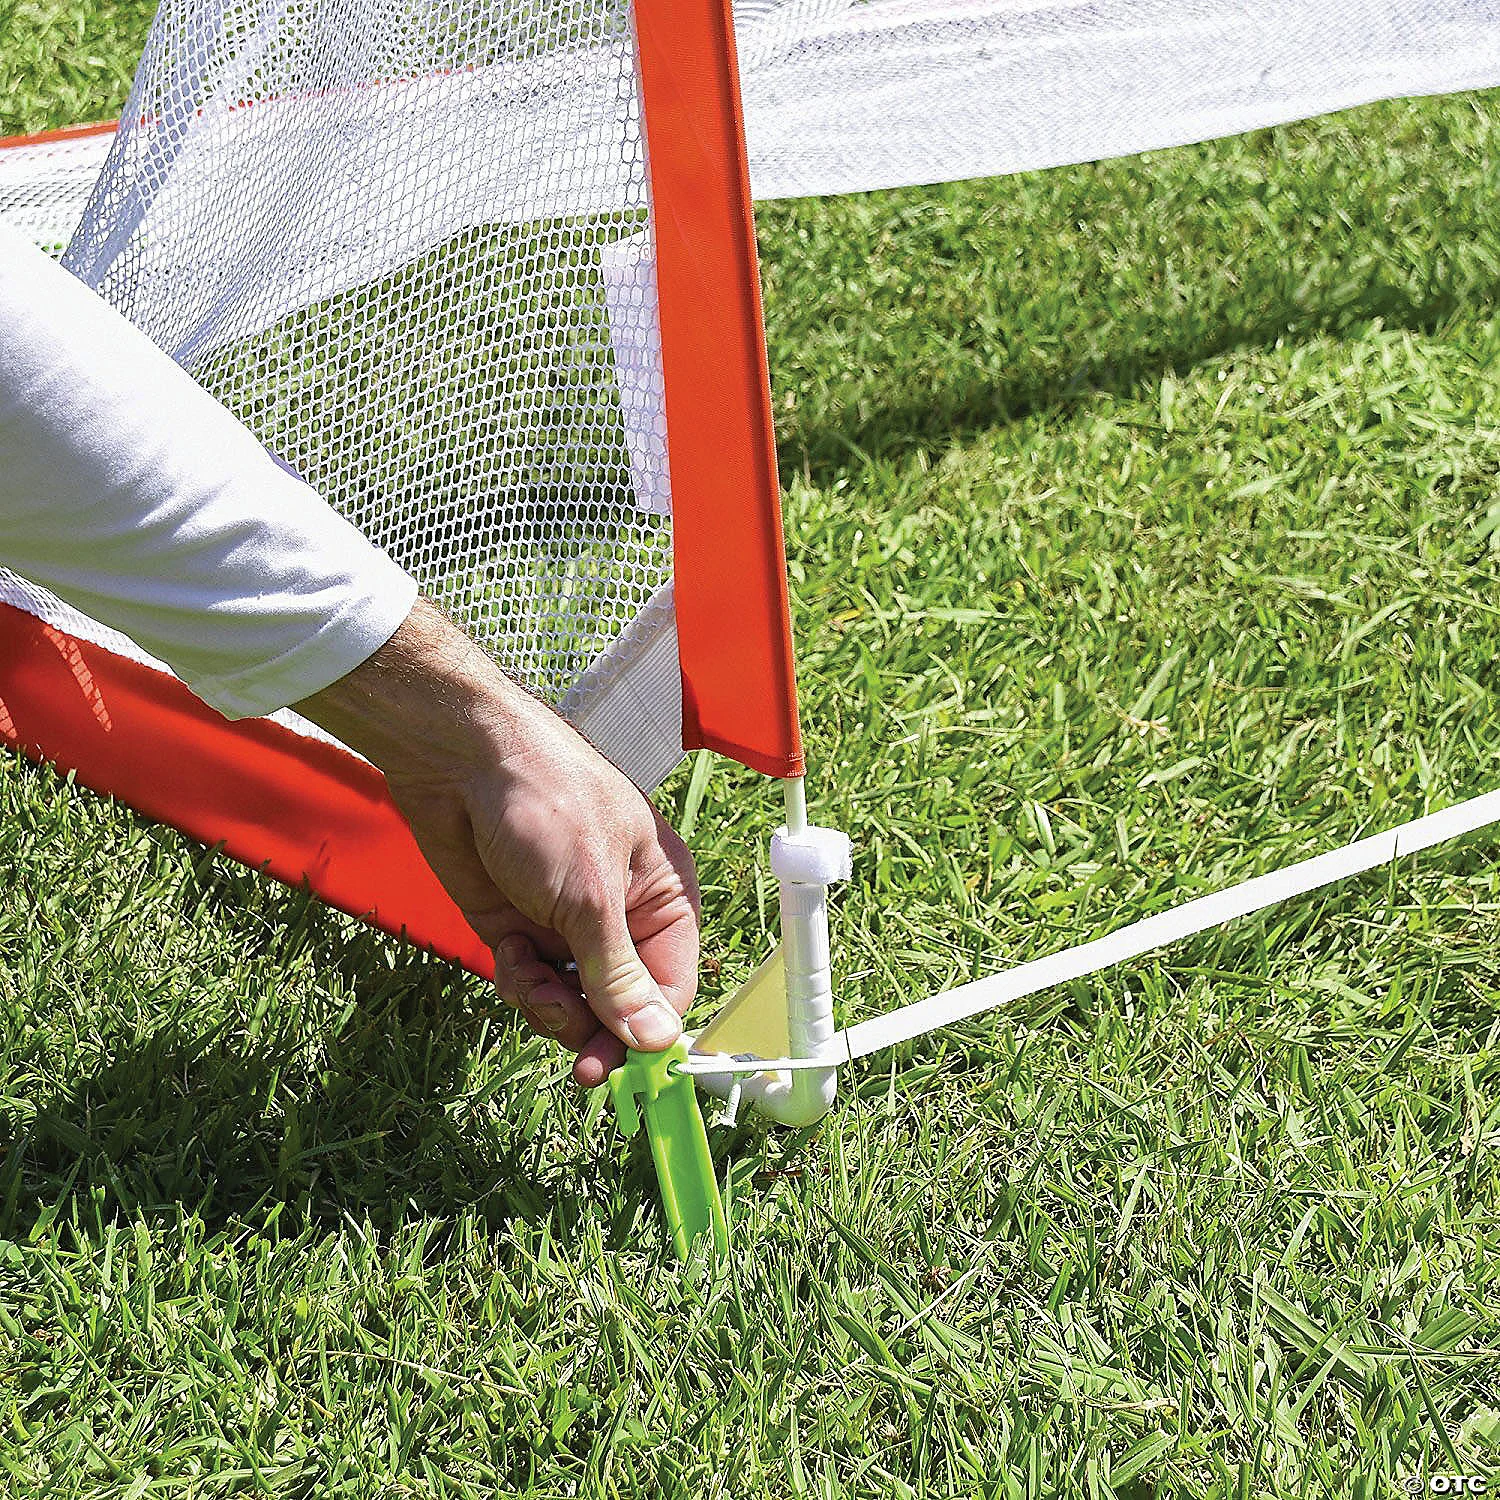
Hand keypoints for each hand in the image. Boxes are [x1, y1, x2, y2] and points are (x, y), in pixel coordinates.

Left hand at [295, 597, 699, 1084]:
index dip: (650, 1033)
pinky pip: (530, 983)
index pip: (672, 986)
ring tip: (529, 976)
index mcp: (661, 897)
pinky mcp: (519, 928)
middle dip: (596, 1029)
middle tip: (579, 1065)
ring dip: (550, 1005)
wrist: (458, 759)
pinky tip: (509, 958)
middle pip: (621, 1005)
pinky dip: (519, 983)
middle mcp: (619, 916)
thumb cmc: (544, 803)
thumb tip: (656, 1041)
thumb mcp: (589, 896)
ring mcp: (566, 924)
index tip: (625, 1072)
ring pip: (572, 1002)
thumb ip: (617, 975)